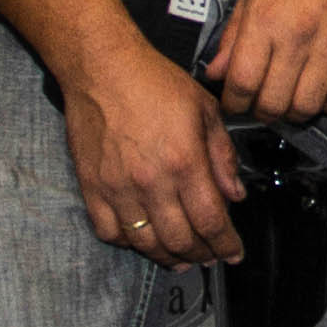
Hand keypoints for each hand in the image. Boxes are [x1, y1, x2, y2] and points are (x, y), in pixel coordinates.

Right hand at [62, 38, 243, 265]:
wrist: (102, 68)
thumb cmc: (153, 82)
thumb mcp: (205, 109)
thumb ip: (222, 155)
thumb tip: (234, 194)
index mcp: (184, 161)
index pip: (211, 221)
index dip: (226, 244)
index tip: (233, 252)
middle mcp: (151, 181)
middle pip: (181, 240)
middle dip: (202, 255)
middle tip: (210, 255)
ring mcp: (118, 188)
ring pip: (146, 243)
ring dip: (168, 257)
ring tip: (181, 258)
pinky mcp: (92, 187)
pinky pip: (109, 231)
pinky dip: (129, 243)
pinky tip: (143, 239)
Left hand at [202, 0, 326, 121]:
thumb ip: (233, 35)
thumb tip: (215, 73)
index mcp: (265, 18)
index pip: (241, 82)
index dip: (233, 103)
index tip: (234, 103)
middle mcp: (297, 34)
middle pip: (273, 103)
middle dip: (261, 112)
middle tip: (259, 105)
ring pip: (307, 107)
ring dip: (293, 113)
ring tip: (289, 101)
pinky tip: (320, 93)